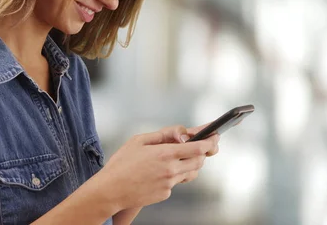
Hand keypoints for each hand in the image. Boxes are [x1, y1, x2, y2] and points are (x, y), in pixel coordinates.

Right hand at [96, 126, 218, 210]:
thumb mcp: (138, 140)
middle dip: (202, 153)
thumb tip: (182, 133)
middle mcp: (171, 169)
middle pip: (199, 161)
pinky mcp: (165, 194)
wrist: (110, 190)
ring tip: (177, 158)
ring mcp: (169, 184)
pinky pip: (176, 182)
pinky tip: (158, 173)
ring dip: (190, 164)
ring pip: (190, 173)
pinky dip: (173, 175)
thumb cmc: (121, 163)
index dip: (210, 142)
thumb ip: (163, 134)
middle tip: (201, 147)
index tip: (215, 137)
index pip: (198, 148)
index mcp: (165, 153)